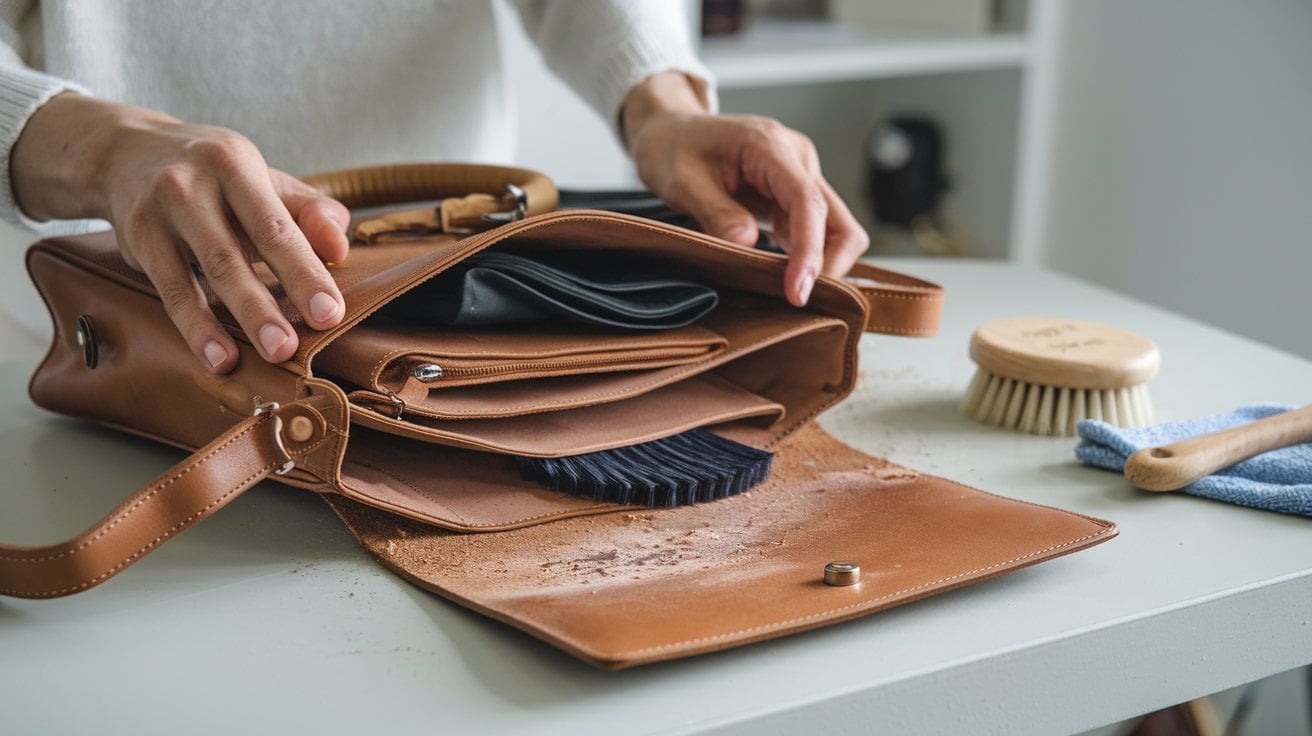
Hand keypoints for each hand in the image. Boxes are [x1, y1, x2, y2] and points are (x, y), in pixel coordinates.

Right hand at [11, 94, 349, 372]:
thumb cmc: (215, 175)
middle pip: (232, 255)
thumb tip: (340, 248)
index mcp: (234, 165)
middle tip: (290, 348)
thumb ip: (310, 211)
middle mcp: (191, 185)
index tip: (330, 313)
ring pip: (197, 275)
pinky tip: (216, 356)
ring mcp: (159, 213)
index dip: (304, 272)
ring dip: (227, 323)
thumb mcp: (264, 178)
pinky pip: (169, 290)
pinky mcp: (138, 240)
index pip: (276, 227)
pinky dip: (195, 327)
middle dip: (262, 306)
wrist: (126, 151)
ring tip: (255, 359)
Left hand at [622, 73, 867, 305]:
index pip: (807, 202)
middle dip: (829, 264)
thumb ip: (716, 212)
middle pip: (839, 220)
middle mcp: (797, 159)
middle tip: (798, 298)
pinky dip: (804, 257)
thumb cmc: (675, 147)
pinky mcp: (792, 195)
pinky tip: (782, 278)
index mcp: (770, 147)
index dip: (809, 250)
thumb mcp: (682, 180)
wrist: (672, 130)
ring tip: (787, 293)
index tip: (796, 289)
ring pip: (833, 230)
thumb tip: (746, 245)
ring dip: (818, 264)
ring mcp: (799, 176)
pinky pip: (812, 231)